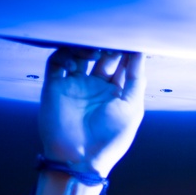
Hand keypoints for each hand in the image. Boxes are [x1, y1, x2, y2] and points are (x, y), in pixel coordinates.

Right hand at [38, 47, 144, 177]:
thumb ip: (136, 79)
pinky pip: (57, 62)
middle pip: (102, 56)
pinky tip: (76, 57)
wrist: (79, 159)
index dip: (127, 51)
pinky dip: (65, 53)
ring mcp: (74, 86)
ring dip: (86, 46)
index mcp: (115, 95)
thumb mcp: (131, 109)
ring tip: (95, 46)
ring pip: (79, 55)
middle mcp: (95, 88)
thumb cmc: (109, 139)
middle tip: (113, 35)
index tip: (132, 37)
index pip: (122, 65)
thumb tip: (140, 52)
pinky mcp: (55, 87)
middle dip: (109, 44)